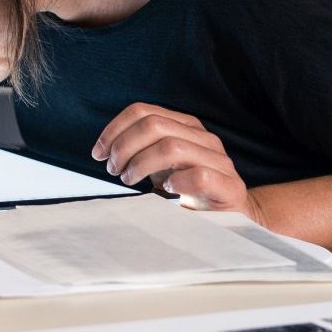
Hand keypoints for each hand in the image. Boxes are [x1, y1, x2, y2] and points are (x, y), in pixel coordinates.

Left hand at [91, 103, 264, 222]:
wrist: (232, 220)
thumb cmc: (189, 191)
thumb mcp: (162, 166)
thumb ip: (140, 150)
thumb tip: (104, 149)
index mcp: (186, 127)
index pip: (143, 111)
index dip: (114, 129)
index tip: (98, 152)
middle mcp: (204, 138)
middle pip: (153, 125)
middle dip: (124, 147)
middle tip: (113, 169)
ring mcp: (219, 161)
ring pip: (171, 147)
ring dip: (140, 164)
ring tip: (130, 180)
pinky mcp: (230, 187)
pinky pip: (200, 176)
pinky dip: (177, 182)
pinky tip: (167, 191)